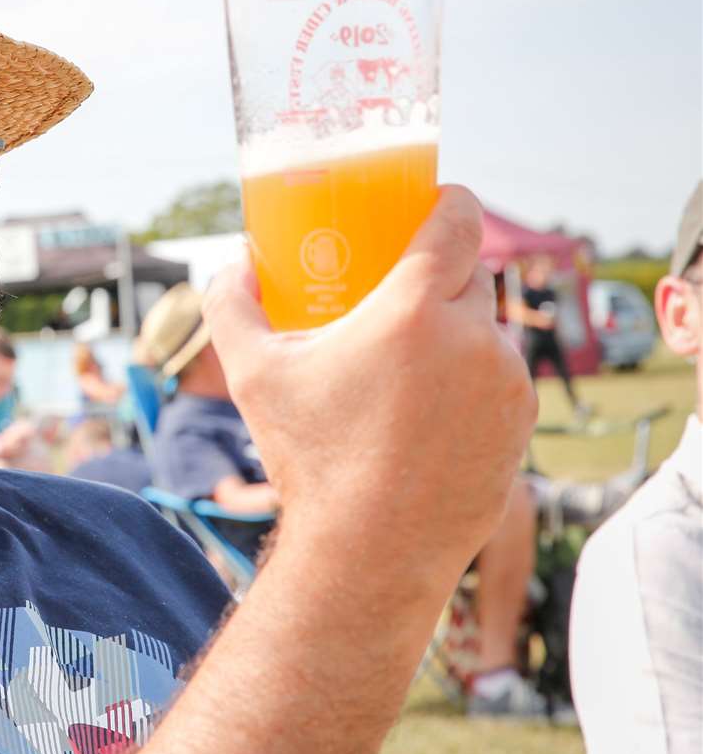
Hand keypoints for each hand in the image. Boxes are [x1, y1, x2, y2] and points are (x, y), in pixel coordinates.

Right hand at [204, 187, 535, 585]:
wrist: (370, 553)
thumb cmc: (310, 459)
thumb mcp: (254, 375)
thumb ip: (232, 306)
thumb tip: (231, 265)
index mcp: (416, 310)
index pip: (457, 220)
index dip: (446, 200)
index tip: (427, 204)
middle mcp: (475, 338)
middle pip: (471, 272)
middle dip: (438, 273)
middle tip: (395, 291)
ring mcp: (506, 384)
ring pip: (485, 329)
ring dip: (454, 330)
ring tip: (406, 361)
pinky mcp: (520, 425)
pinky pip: (499, 378)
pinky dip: (470, 379)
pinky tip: (428, 408)